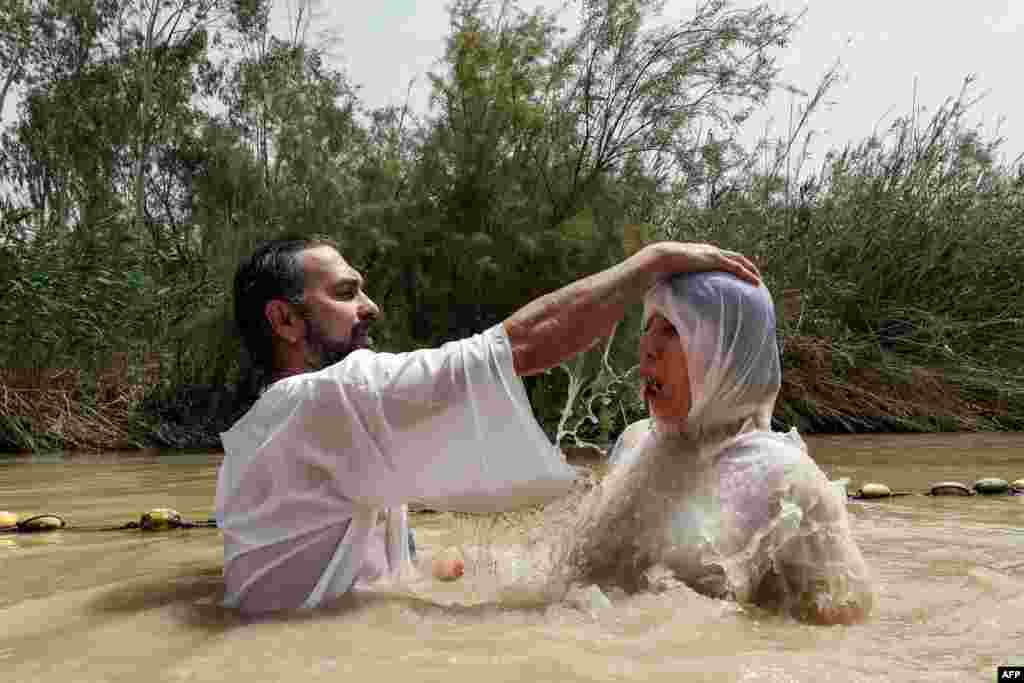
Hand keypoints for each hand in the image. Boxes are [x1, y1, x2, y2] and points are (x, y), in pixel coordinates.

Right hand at [644, 242, 760, 285]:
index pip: (722, 257)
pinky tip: (756, 282)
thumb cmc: (661, 267)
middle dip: (746, 266)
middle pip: (734, 257)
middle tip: (754, 277)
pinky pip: (736, 268)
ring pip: (739, 261)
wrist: (659, 257)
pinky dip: (747, 274)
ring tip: (758, 281)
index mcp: (701, 253)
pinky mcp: (714, 260)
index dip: (733, 265)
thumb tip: (672, 293)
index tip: (739, 274)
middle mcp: (710, 250)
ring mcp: (713, 254)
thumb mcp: (673, 274)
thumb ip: (678, 279)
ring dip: (751, 270)